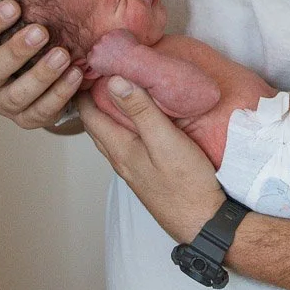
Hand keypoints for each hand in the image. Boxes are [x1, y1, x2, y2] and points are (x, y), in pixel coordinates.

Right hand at [0, 0, 82, 128]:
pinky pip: (42, 112)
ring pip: (17, 95)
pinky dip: (59, 95)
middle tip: (41, 32)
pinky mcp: (29, 119)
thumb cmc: (32, 35)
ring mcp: (5, 102)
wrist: (51, 74)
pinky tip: (77, 76)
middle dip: (17, 51)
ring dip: (41, 76)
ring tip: (64, 55)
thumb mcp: (26, 9)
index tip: (13, 6)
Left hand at [78, 77, 225, 242]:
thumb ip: (142, 111)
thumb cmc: (187, 183)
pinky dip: (125, 127)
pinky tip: (140, 121)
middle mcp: (122, 161)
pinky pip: (128, 144)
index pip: (90, 115)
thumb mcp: (165, 141)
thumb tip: (115, 81)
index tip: (87, 66)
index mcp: (120, 150)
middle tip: (99, 74)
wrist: (204, 222)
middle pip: (97, 126)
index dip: (84, 91)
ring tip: (117, 91)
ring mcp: (135, 170)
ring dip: (108, 114)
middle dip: (92, 100)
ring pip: (112, 136)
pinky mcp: (148, 174)